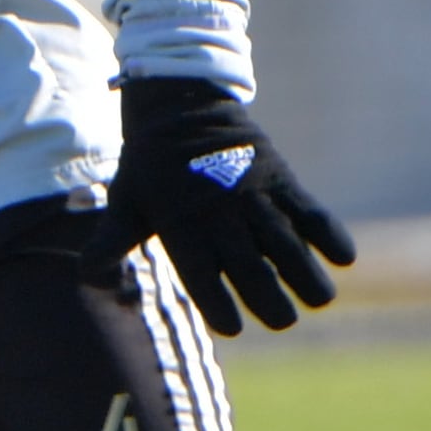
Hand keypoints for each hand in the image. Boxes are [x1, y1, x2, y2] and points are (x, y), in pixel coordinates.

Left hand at [101, 77, 356, 336]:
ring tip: (320, 300)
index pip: (202, 275)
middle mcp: (218, 212)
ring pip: (284, 241)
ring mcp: (252, 192)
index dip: (218, 304)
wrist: (179, 102)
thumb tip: (87, 275)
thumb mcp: (126, 200)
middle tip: (283, 321)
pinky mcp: (278, 175)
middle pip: (250, 265)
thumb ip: (113, 240)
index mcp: (180, 224)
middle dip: (269, 299)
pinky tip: (344, 258)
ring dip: (306, 273)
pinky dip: (328, 231)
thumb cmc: (149, 165)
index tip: (233, 327)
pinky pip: (308, 208)